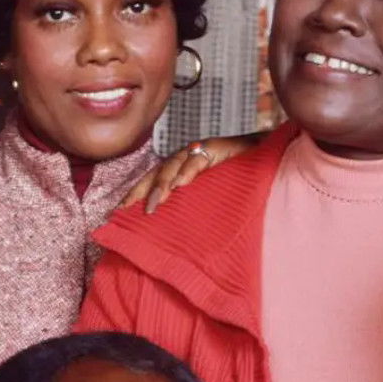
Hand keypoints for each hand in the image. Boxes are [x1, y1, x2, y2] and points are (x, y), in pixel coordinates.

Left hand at [120, 132, 262, 213]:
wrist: (265, 156)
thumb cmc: (237, 180)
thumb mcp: (209, 196)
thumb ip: (191, 206)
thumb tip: (172, 233)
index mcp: (179, 169)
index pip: (151, 180)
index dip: (135, 194)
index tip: (117, 213)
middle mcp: (185, 158)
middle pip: (154, 173)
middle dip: (139, 191)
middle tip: (125, 211)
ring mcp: (199, 151)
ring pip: (172, 166)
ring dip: (161, 186)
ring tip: (153, 205)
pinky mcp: (216, 148)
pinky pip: (198, 160)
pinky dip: (188, 172)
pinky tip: (180, 185)